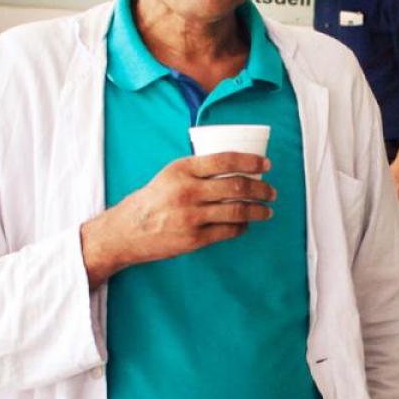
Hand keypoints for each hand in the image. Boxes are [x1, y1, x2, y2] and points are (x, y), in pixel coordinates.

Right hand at [80, 152, 274, 286]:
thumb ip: (198, 171)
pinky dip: (242, 227)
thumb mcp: (170, 175)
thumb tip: (236, 169)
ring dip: (258, 210)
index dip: (250, 161)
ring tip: (267, 210)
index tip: (266, 165)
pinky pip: (229, 231)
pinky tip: (246, 224)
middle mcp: (187, 191)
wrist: (127, 231)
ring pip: (237, 211)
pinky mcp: (194, 238)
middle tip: (271, 191)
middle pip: (236, 187)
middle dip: (261, 190)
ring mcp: (191, 216)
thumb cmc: (152, 200)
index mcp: (182, 170)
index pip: (224, 160)